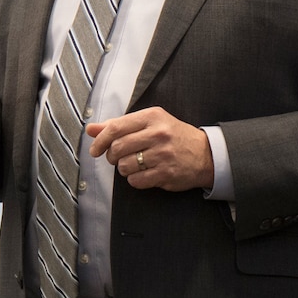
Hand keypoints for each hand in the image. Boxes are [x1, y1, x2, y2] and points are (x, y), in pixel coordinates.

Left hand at [87, 108, 213, 191]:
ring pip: (124, 166)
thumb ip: (120, 125)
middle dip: (112, 156)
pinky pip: (136, 181)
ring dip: (124, 169)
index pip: (115, 128)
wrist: (207, 154)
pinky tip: (144, 174)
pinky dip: (135, 180)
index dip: (100, 140)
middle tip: (117, 158)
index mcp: (152, 117)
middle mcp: (158, 134)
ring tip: (135, 165)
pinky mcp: (166, 174)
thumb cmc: (174, 137)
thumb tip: (91, 129)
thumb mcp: (151, 123)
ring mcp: (163, 155)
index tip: (95, 149)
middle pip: (117, 148)